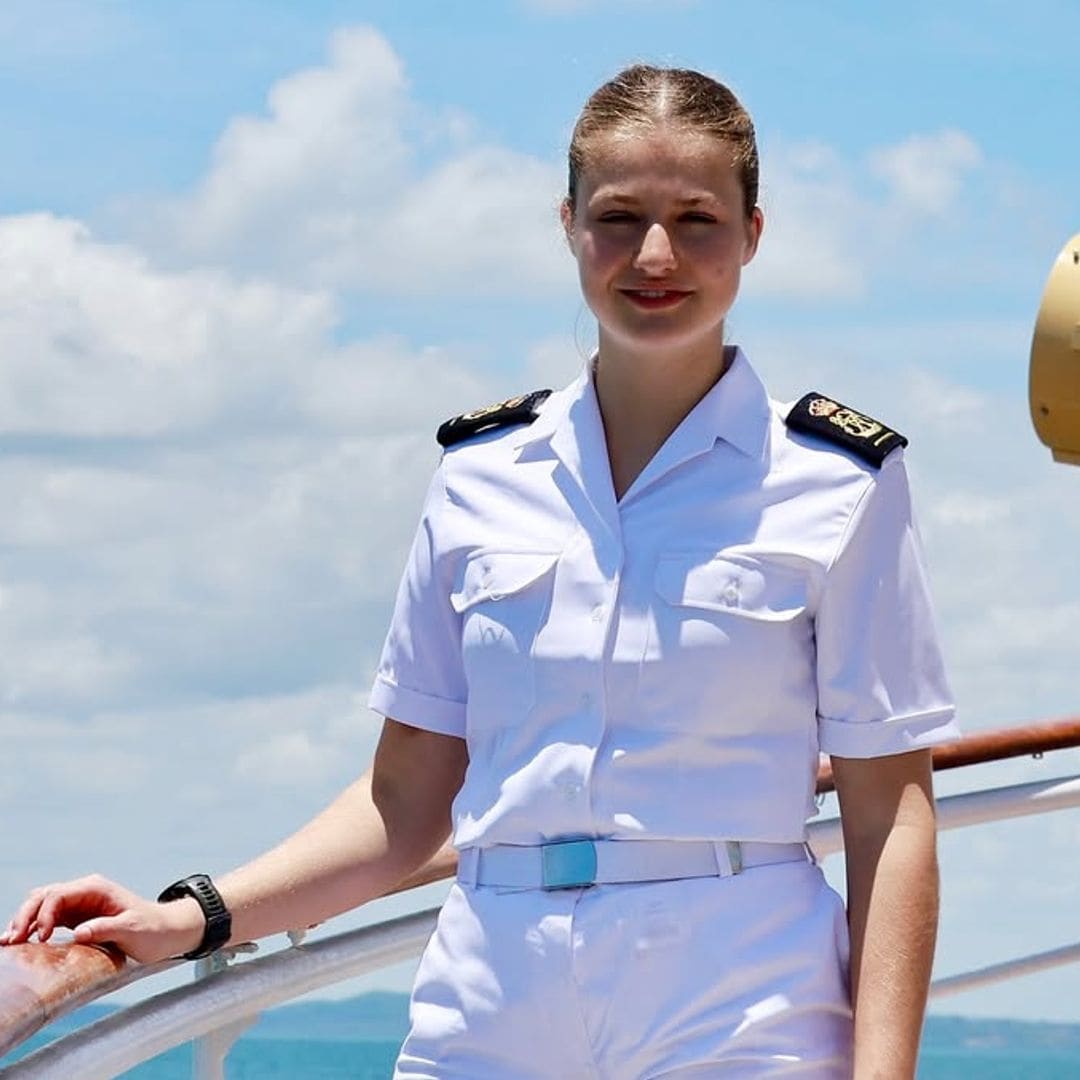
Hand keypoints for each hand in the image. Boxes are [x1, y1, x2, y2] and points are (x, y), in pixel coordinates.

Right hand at [0, 874, 204, 963]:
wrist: (165, 932)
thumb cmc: (152, 930)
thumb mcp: (133, 930)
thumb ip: (107, 929)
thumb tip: (79, 932)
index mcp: (96, 889)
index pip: (59, 894)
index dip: (45, 914)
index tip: (41, 938)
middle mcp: (84, 892)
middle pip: (43, 896)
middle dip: (25, 916)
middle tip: (13, 940)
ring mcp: (78, 905)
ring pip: (41, 907)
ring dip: (24, 922)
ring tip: (9, 943)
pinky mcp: (76, 919)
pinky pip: (47, 920)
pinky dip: (32, 929)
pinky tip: (18, 943)